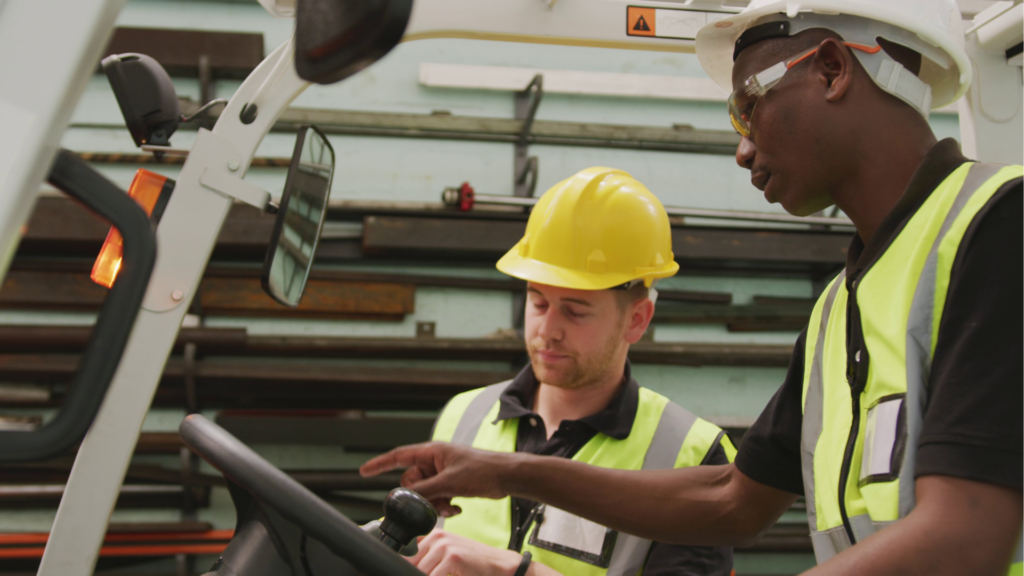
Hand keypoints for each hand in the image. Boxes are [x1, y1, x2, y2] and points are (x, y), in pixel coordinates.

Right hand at [359, 442, 516, 516]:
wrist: (507, 477)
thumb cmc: (483, 470)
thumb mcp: (450, 481)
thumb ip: (425, 489)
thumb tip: (405, 497)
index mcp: (432, 452)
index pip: (399, 456)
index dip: (380, 464)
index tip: (364, 471)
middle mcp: (435, 461)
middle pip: (412, 480)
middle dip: (420, 495)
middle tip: (434, 502)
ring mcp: (444, 472)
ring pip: (425, 492)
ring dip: (434, 503)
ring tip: (450, 506)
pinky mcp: (452, 484)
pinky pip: (437, 497)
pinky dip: (443, 505)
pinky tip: (457, 508)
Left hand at [409, 530, 521, 575]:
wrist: (499, 565)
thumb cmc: (473, 563)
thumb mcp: (448, 553)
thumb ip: (427, 556)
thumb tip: (404, 565)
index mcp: (433, 534)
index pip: (405, 550)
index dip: (404, 565)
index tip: (406, 570)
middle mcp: (437, 537)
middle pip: (409, 562)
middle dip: (413, 573)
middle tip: (436, 572)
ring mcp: (444, 545)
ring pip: (419, 571)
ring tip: (444, 574)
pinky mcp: (452, 557)